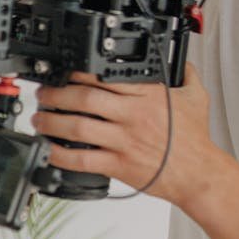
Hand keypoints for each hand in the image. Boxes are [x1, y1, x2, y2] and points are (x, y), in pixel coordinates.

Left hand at [31, 67, 216, 208]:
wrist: (198, 174)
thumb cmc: (195, 141)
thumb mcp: (196, 97)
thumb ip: (186, 75)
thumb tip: (182, 65)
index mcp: (147, 95)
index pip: (105, 77)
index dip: (78, 74)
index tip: (65, 75)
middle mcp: (132, 116)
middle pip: (85, 99)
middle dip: (57, 95)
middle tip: (44, 95)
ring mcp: (124, 142)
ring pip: (80, 128)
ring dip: (53, 123)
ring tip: (40, 120)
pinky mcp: (120, 166)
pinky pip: (84, 161)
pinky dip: (62, 157)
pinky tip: (50, 152)